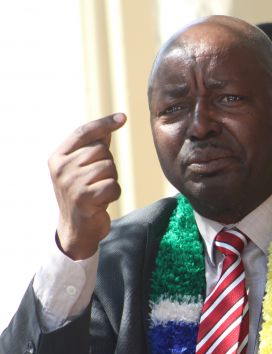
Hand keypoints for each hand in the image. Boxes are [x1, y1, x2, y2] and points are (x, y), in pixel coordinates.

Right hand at [48, 113, 126, 259]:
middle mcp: (61, 168)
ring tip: (99, 192)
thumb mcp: (81, 169)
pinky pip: (114, 186)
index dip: (104, 123)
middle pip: (101, 150)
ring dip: (111, 180)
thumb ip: (93, 148)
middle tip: (97, 181)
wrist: (76, 229)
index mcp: (58, 157)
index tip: (123, 117)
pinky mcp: (84, 198)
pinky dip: (114, 194)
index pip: (83, 133)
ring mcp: (71, 183)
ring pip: (109, 167)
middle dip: (108, 165)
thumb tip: (109, 126)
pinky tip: (102, 202)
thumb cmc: (82, 195)